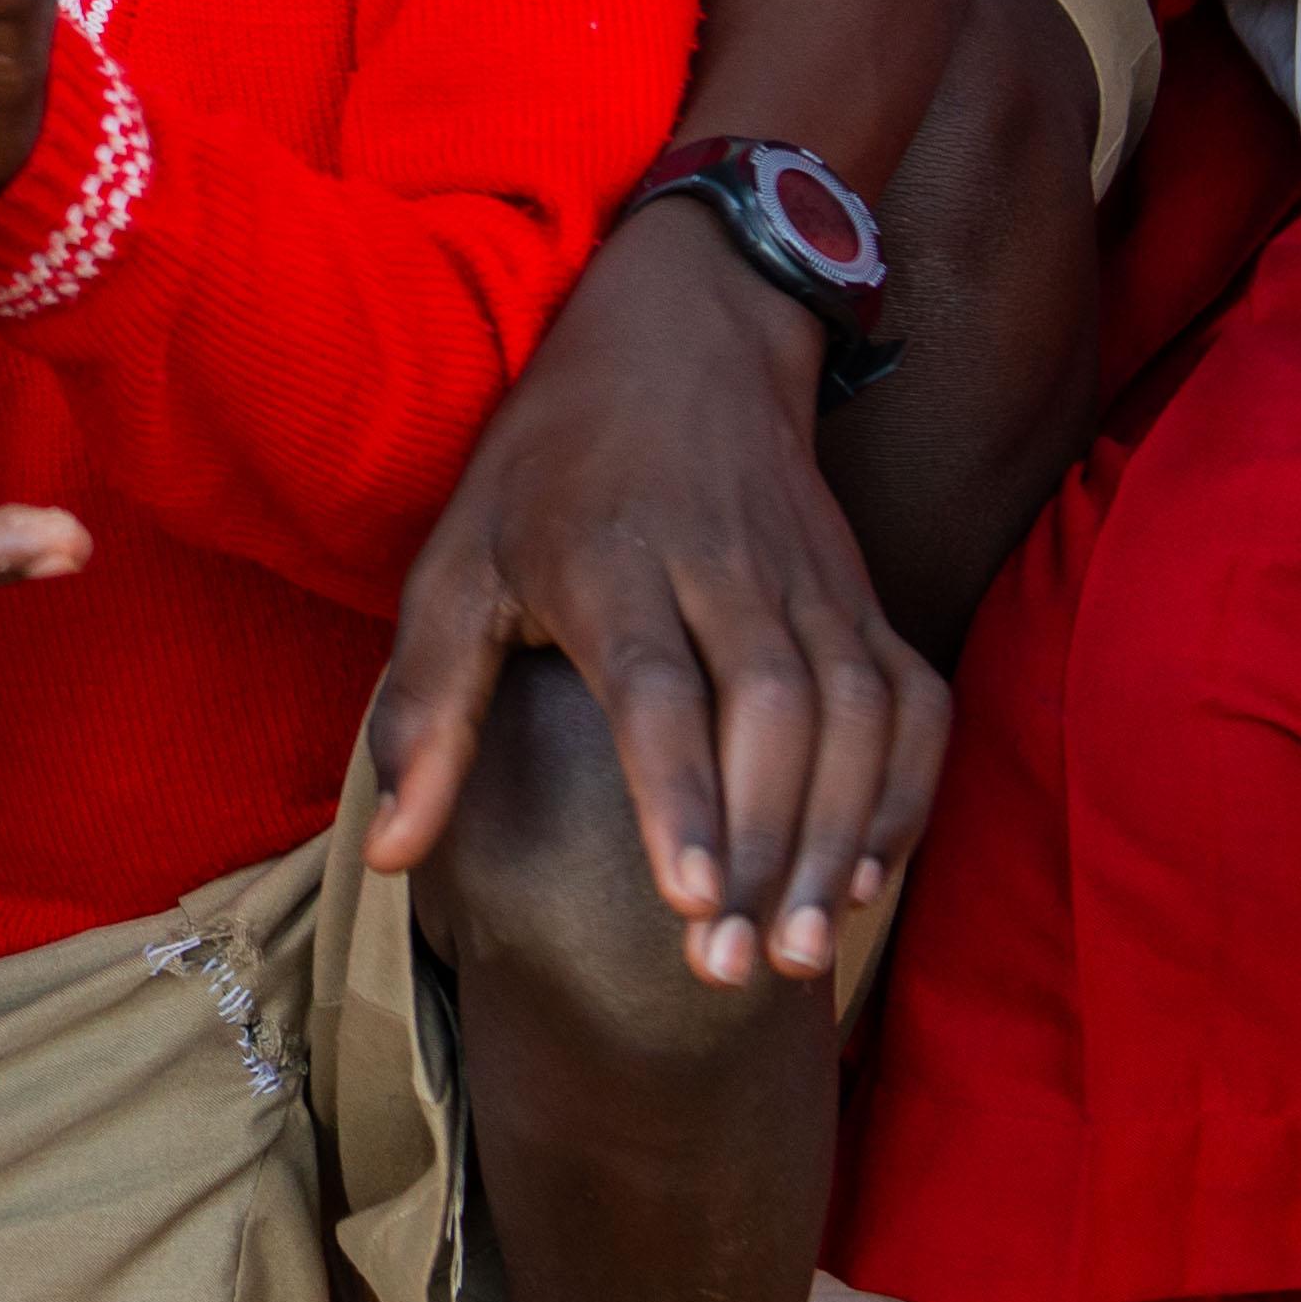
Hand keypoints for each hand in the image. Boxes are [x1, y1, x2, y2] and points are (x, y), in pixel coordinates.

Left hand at [354, 205, 942, 982]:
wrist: (682, 333)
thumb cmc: (547, 469)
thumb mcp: (454, 563)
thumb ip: (425, 709)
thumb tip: (390, 856)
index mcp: (606, 555)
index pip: (657, 685)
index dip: (678, 793)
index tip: (685, 901)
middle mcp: (721, 565)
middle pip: (771, 712)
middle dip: (762, 847)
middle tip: (736, 967)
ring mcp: (808, 579)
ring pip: (853, 712)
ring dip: (838, 836)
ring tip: (800, 952)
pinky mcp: (863, 593)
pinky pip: (910, 699)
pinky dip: (905, 790)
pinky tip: (866, 876)